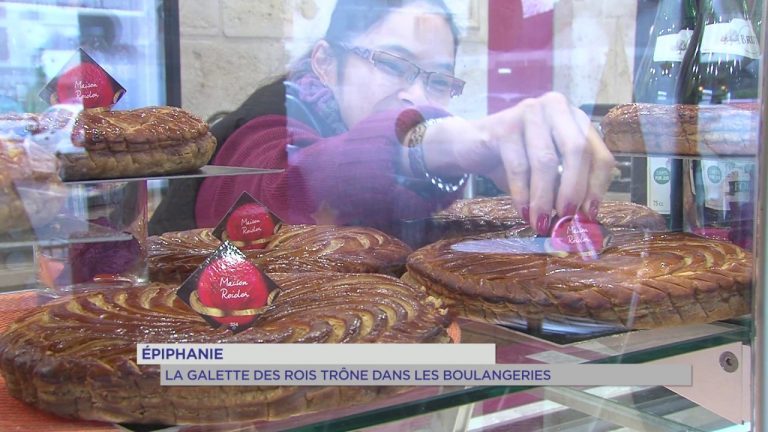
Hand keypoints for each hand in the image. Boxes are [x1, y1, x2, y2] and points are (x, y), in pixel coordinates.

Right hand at [423, 92, 615, 234]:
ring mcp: (530, 112)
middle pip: (577, 151)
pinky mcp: (504, 125)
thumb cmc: (515, 159)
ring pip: (546, 161)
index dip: (597, 187)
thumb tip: (583, 218)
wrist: (471, 146)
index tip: (588, 215)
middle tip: (566, 218)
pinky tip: (523, 212)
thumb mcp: (548, 172)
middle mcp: (556, 107)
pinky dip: (522, 195)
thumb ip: (567, 186)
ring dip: (544, 199)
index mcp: (576, 118)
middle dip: (573, 190)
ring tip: (540, 222)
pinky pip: (519, 167)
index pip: (599, 153)